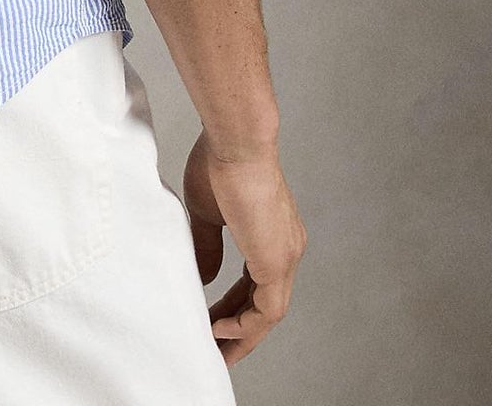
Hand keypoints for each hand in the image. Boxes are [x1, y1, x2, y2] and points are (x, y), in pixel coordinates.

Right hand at [182, 129, 306, 367]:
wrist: (236, 142)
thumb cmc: (219, 162)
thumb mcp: (206, 211)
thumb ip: (209, 246)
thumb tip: (206, 276)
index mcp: (271, 233)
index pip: (254, 282)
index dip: (234, 304)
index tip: (211, 318)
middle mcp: (285, 248)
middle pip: (264, 303)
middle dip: (238, 328)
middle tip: (214, 346)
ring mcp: (285, 256)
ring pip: (267, 312)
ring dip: (241, 334)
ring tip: (215, 350)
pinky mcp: (277, 263)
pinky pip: (266, 311)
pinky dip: (245, 325)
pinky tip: (220, 329)